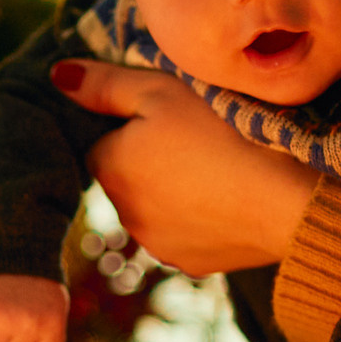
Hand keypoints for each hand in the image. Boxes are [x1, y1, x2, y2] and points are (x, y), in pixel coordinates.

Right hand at [0, 275, 69, 341]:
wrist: (9, 240)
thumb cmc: (30, 276)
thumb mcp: (50, 302)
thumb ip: (42, 331)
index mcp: (53, 322)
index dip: (31, 338)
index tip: (30, 315)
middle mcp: (30, 323)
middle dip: (8, 329)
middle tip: (11, 300)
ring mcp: (3, 317)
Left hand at [51, 60, 317, 273]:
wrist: (283, 201)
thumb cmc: (220, 132)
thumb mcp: (160, 90)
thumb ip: (104, 84)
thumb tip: (57, 76)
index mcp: (109, 167)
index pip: (102, 143)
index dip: (134, 126)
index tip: (172, 118)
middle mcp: (122, 214)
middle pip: (128, 178)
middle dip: (151, 162)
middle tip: (198, 140)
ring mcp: (156, 245)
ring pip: (156, 209)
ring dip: (175, 192)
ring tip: (217, 169)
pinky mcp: (190, 265)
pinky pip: (186, 235)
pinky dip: (201, 219)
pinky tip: (230, 200)